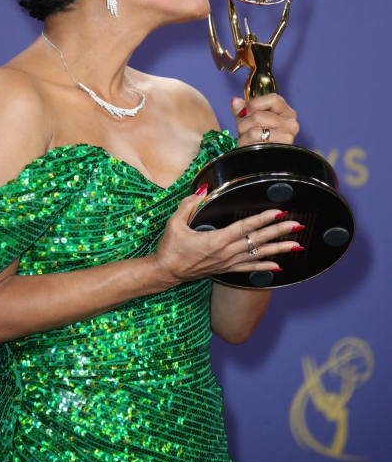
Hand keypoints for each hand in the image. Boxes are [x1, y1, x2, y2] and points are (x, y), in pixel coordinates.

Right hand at [148, 189, 302, 285]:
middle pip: (257, 240)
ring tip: (296, 245)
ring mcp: (227, 263)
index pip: (244, 227)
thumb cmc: (170, 247)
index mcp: (215, 240)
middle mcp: (225, 253)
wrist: (165, 272)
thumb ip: (189, 204)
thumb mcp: (174, 223)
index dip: (262, 219)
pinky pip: (248, 268)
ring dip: (278, 249)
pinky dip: (264, 267)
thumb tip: (202, 189)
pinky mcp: (225, 270)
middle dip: (278, 232)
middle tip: (296, 225)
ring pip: (257, 255)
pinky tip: (278, 266)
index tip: (278, 212)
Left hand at [231, 94, 298, 146]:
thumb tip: (235, 102)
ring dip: (244, 136)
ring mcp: (287, 136)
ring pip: (255, 131)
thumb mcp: (246, 118)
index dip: (255, 104)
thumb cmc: (254, 133)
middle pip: (259, 116)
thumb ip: (240, 109)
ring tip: (246, 139)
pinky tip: (250, 147)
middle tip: (243, 130)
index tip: (245, 111)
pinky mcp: (280, 148)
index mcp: (285, 110)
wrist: (258, 156)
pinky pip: (256, 144)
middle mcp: (290, 122)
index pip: (273, 99)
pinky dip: (247, 145)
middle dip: (244, 124)